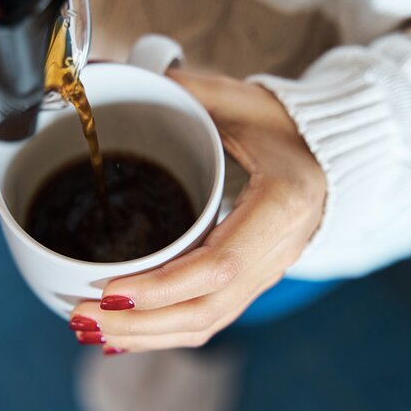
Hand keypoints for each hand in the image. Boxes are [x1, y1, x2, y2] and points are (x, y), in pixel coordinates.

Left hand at [69, 70, 325, 352]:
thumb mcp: (241, 100)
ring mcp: (267, 273)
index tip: (108, 290)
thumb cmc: (286, 125)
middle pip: (206, 310)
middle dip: (139, 324)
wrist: (329, 154)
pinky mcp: (252, 281)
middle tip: (82, 317)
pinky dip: (164, 332)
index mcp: (281, 205)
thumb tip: (121, 73)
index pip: (219, 265)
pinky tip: (126, 334)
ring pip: (205, 324)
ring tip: (91, 331)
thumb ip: (188, 91)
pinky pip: (209, 318)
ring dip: (145, 336)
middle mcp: (278, 251)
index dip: (162, 286)